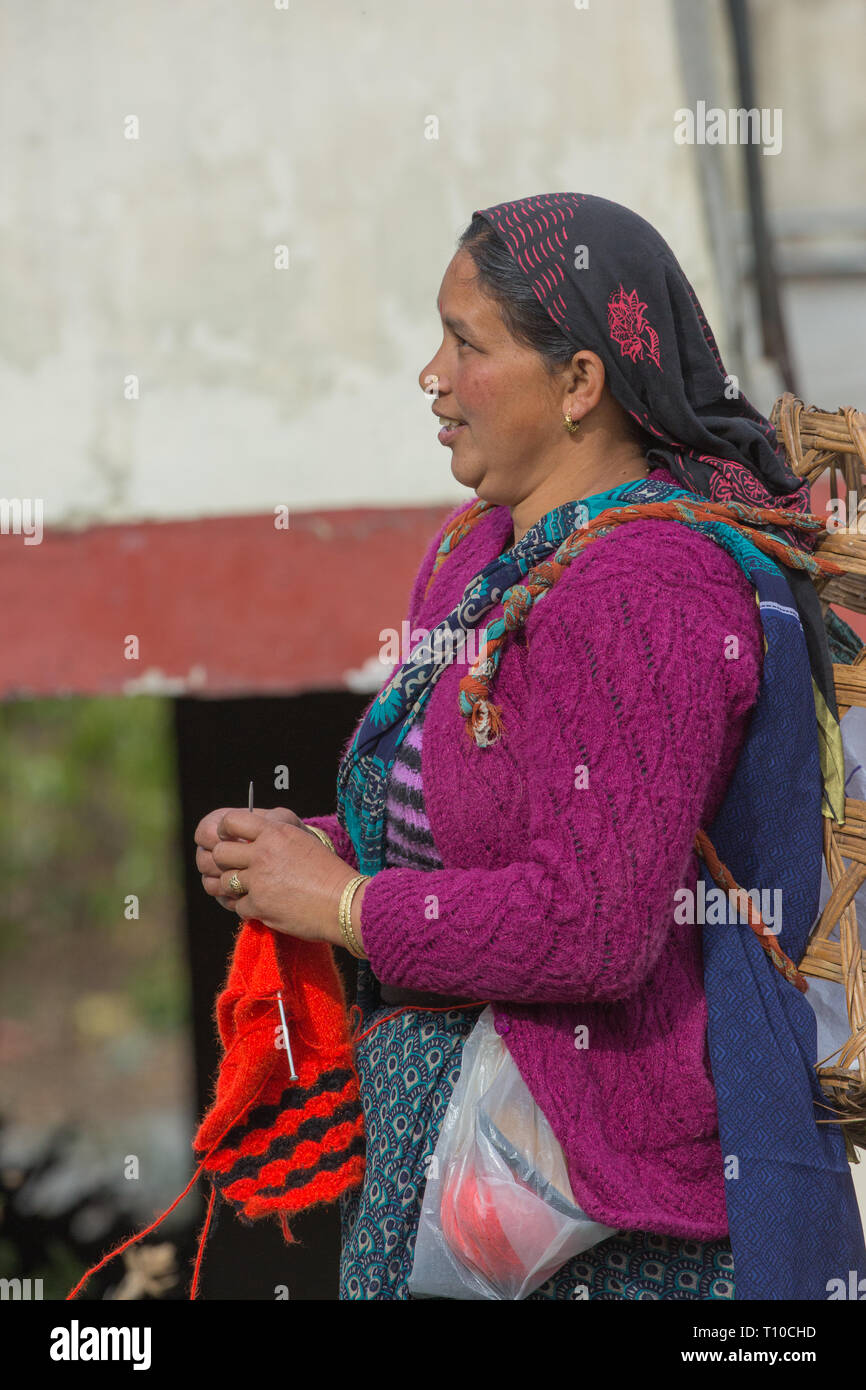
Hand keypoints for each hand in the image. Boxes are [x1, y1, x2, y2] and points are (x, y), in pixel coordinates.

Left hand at [198, 809, 359, 944]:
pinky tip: (264, 907)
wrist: (344, 903)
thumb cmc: (328, 873)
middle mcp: (263, 853)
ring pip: (224, 882)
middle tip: (236, 869)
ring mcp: (259, 881)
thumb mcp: (302, 842)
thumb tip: (249, 840)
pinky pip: (238, 906)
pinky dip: (249, 908)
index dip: (225, 831)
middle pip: (220, 853)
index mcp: (275, 833)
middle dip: (224, 862)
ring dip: (233, 888)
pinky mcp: (259, 906)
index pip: (231, 821)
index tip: (229, 840)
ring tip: (251, 890)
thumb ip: (275, 838)